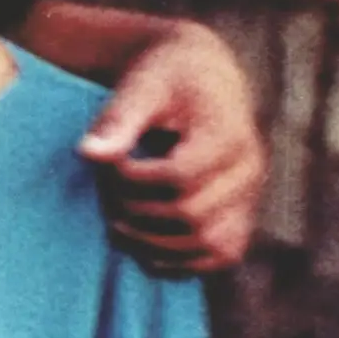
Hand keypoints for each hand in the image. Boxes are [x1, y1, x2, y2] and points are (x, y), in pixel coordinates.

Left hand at [79, 22, 262, 275]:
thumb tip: (88, 153)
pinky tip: (142, 239)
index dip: (132, 178)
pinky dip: (179, 259)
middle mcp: (250, 171)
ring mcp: (250, 198)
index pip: (179, 177)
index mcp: (229, 135)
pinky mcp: (242, 217)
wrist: (202, 80)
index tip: (109, 163)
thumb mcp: (142, 86)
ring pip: (208, 244)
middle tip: (106, 190)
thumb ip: (118, 119)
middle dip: (136, 209)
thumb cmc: (167, 78)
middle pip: (191, 214)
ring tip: (117, 216)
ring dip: (153, 241)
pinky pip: (219, 256)